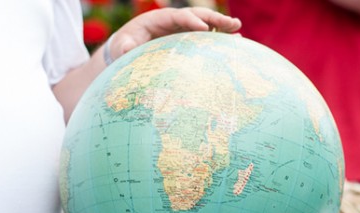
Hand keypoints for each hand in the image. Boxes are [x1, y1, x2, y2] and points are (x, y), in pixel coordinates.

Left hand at [109, 7, 241, 60]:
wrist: (130, 49)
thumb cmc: (125, 46)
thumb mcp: (122, 46)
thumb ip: (124, 46)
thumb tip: (125, 47)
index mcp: (158, 19)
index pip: (177, 16)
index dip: (191, 20)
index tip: (204, 28)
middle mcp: (173, 21)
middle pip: (197, 15)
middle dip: (214, 19)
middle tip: (231, 23)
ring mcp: (182, 29)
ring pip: (205, 24)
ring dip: (222, 25)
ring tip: (237, 28)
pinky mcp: (188, 39)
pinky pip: (207, 36)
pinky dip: (220, 37)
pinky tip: (236, 40)